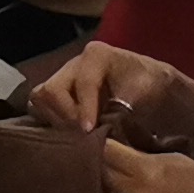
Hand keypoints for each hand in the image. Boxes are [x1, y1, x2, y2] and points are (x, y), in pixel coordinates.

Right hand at [29, 38, 183, 133]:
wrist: (154, 88)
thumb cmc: (153, 87)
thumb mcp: (150, 90)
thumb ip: (126, 105)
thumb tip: (99, 125)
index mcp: (98, 56)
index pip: (83, 82)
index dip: (85, 108)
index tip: (89, 130)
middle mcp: (74, 64)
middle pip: (51, 91)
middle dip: (66, 117)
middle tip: (83, 136)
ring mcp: (62, 78)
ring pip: (40, 100)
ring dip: (57, 121)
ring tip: (78, 136)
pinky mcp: (56, 94)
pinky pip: (39, 108)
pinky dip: (51, 122)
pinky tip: (70, 134)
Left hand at [102, 137, 193, 192]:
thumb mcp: (178, 160)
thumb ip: (148, 158)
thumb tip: (127, 154)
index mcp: (146, 171)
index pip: (108, 154)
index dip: (107, 147)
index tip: (107, 144)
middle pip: (105, 176)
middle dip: (112, 168)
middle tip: (121, 165)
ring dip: (123, 191)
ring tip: (144, 190)